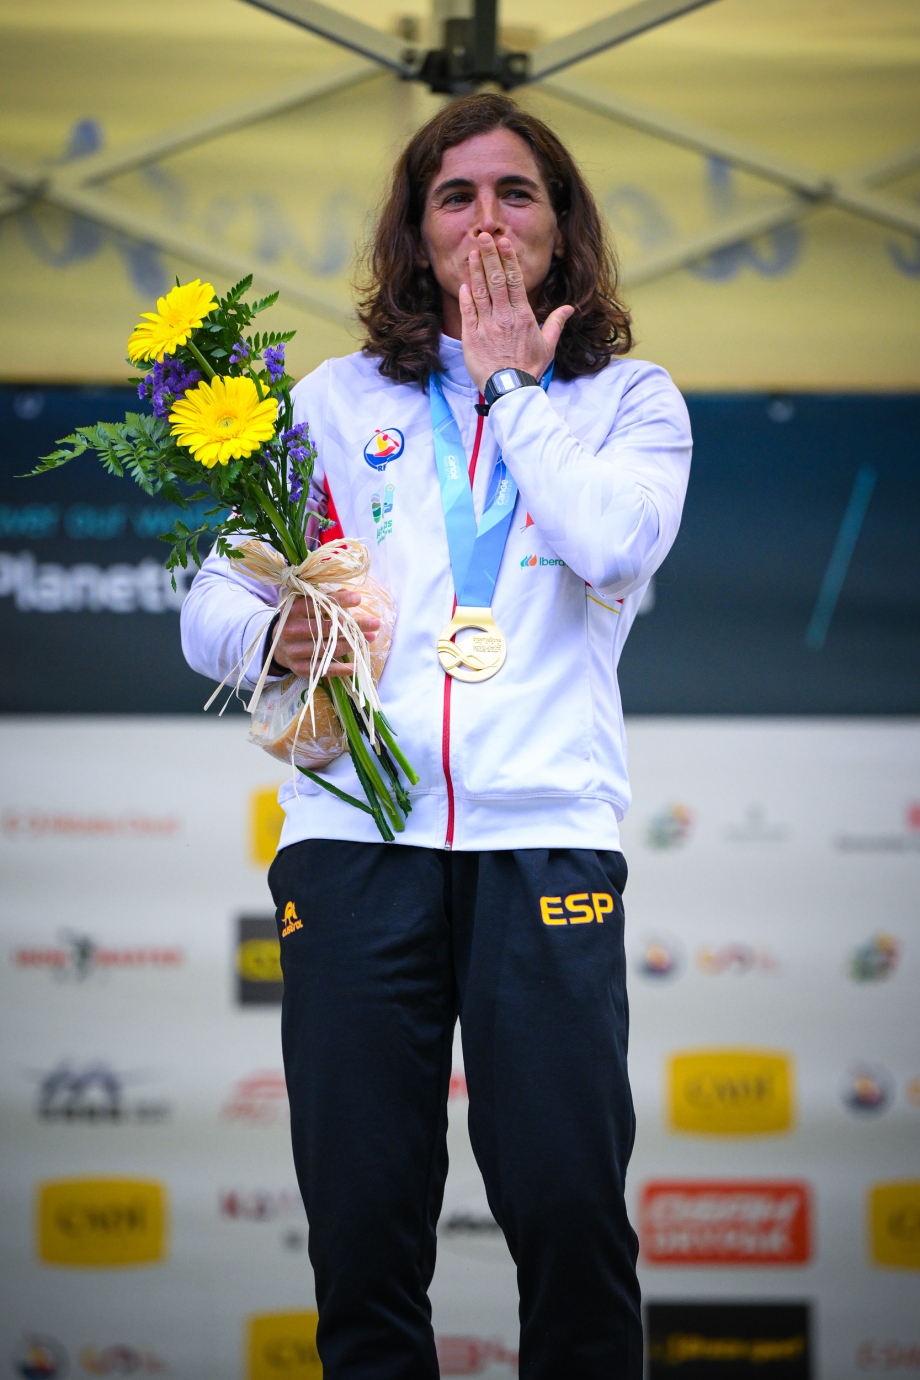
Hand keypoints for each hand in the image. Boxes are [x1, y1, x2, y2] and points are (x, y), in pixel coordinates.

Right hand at [271, 589, 379, 678]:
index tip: (358, 599)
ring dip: (352, 644)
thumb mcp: (304, 606)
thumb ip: (324, 600)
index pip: (318, 604)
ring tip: (369, 638)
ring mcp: (294, 651)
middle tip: (375, 623)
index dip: (339, 601)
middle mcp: (291, 630)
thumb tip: (350, 594)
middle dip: (354, 625)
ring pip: (328, 648)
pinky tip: (357, 665)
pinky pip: (324, 669)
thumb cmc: (297, 621)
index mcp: (292, 610)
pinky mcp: (299, 668)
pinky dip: (342, 669)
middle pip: (327, 628)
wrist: (277, 645)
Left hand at [459, 233, 573, 393]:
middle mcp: (504, 316)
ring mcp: (487, 326)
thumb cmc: (530, 368)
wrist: (512, 390)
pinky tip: (464, 283)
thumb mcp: (548, 345)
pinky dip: (466, 297)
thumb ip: (556, 322)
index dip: (507, 260)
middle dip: (489, 256)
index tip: (503, 242)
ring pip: (480, 292)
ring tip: (472, 252)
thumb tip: (569, 308)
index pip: (514, 281)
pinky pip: (468, 312)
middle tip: (483, 236)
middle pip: (496, 280)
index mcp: (523, 315)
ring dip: (476, 271)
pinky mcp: (472, 337)